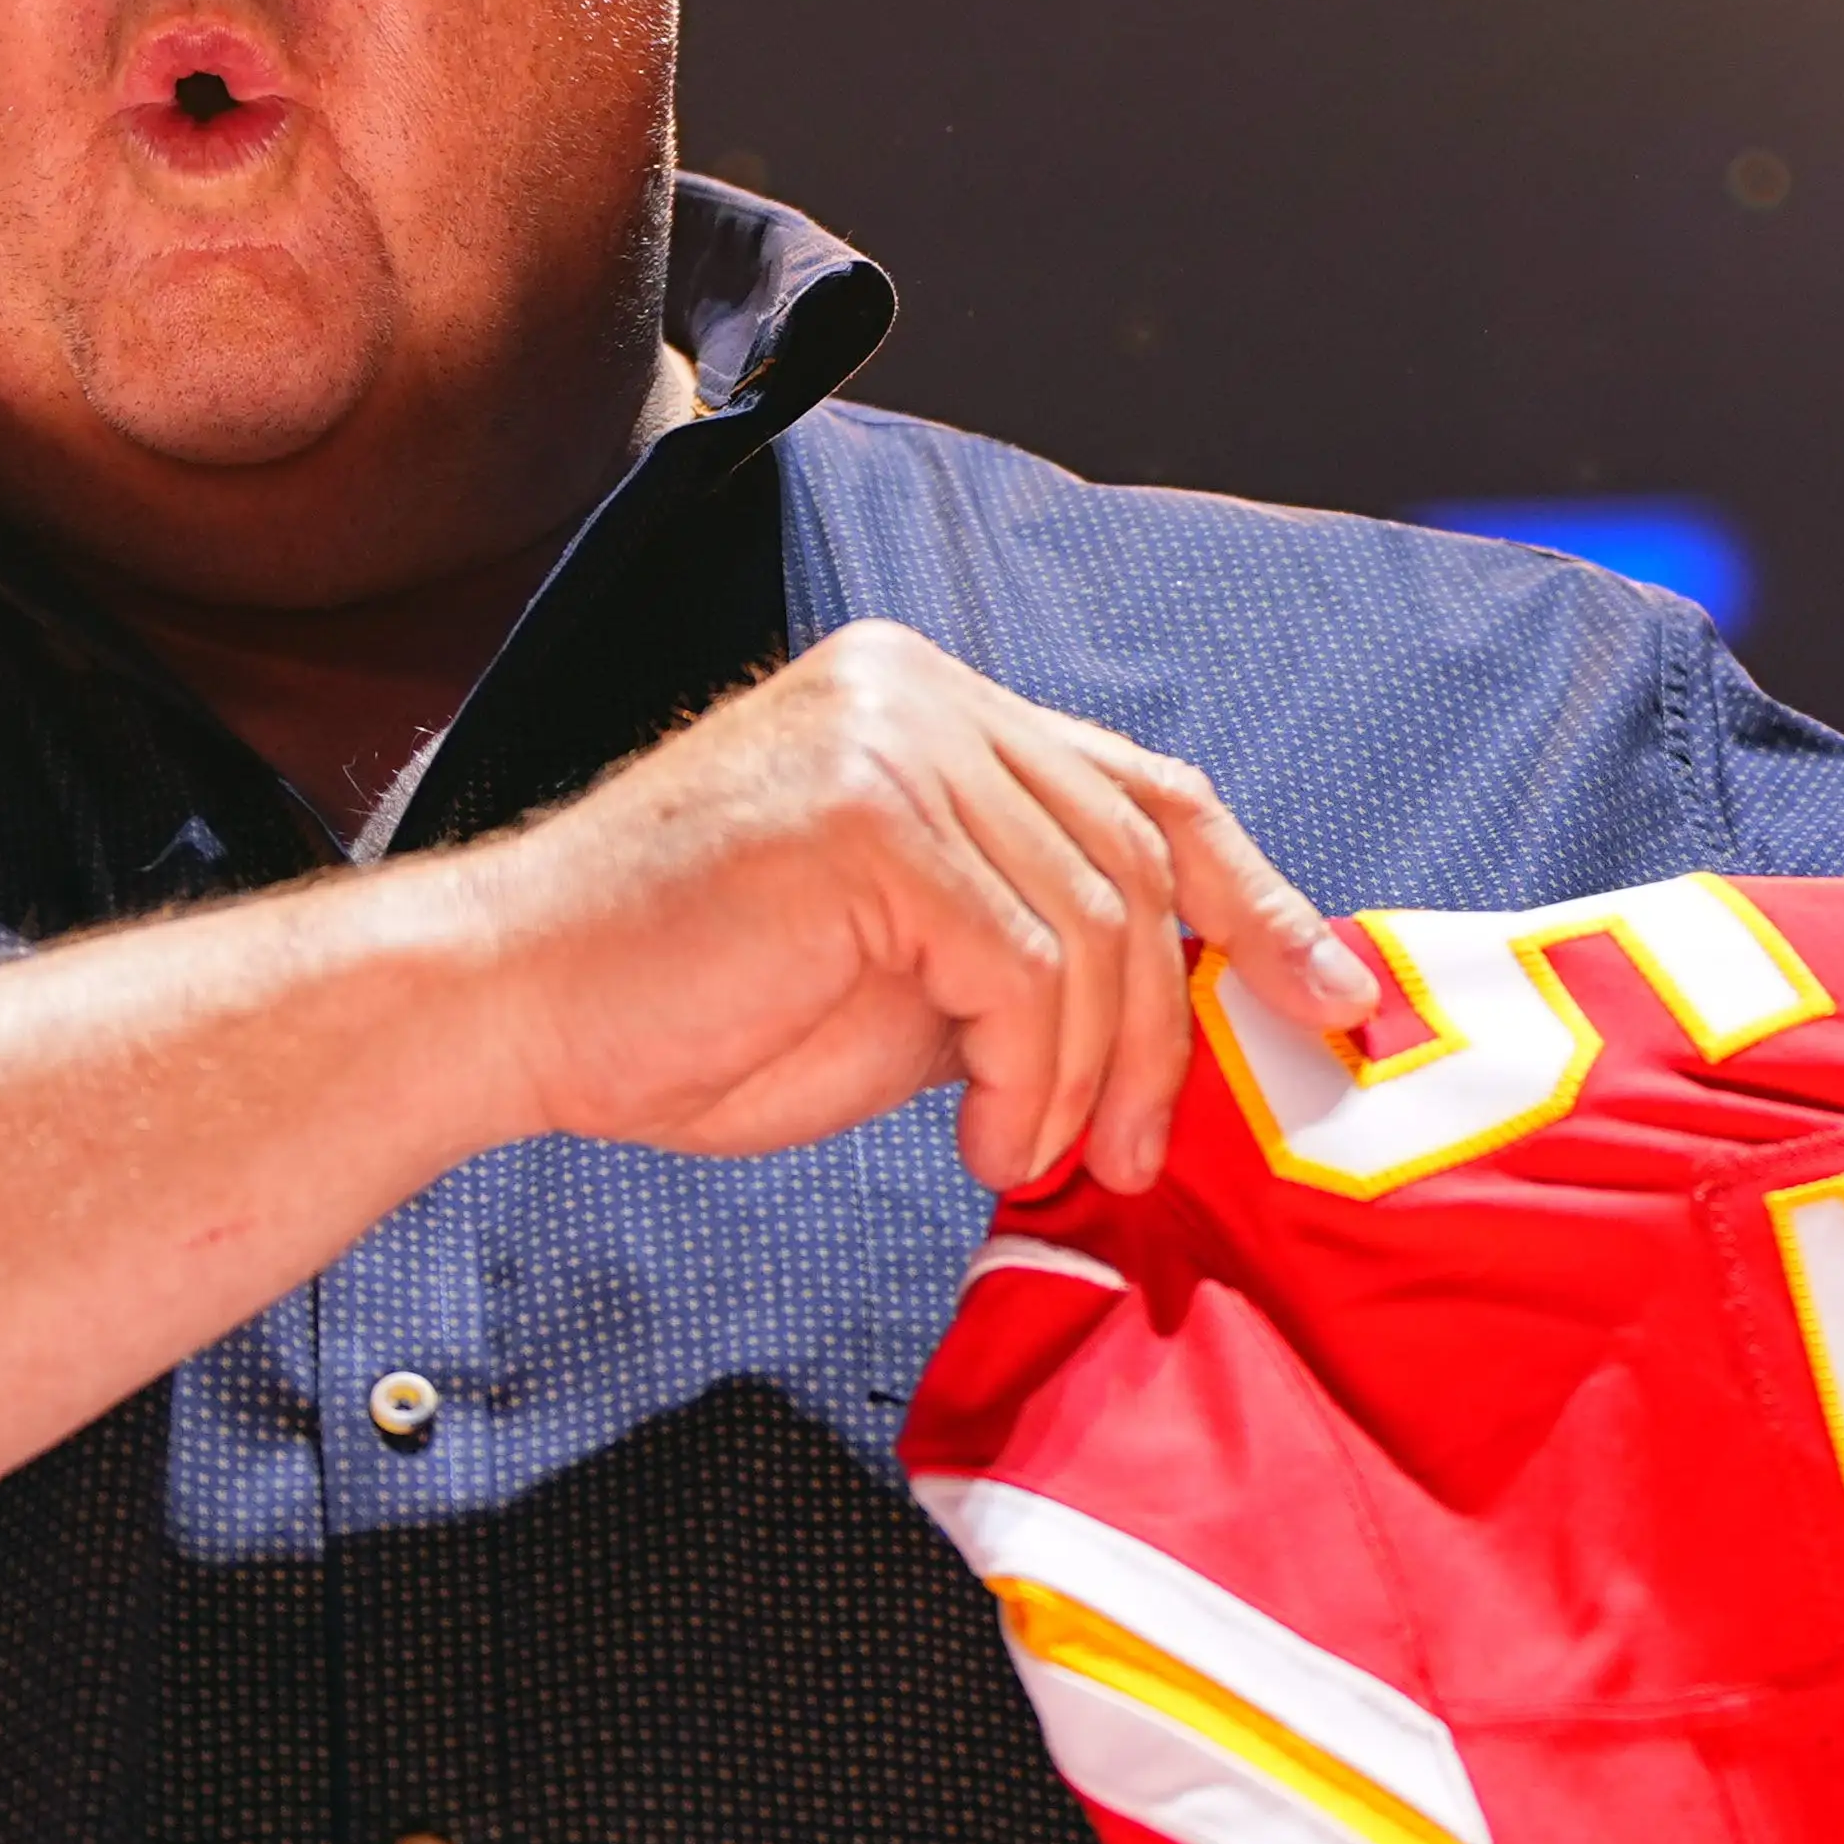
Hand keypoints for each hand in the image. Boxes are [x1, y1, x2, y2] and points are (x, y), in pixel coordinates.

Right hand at [469, 620, 1381, 1189]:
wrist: (509, 1011)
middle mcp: (923, 689)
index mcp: (932, 702)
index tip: (1333, 999)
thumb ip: (1027, 951)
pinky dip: (1027, 1075)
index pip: (1143, 788)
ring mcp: (895, 736)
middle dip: (1168, 1028)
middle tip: (1133, 1155)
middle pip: (1136, 860)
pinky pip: (1023, 969)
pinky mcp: (868, 815)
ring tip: (1030, 1155)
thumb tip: (1181, 1010)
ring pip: (1093, 926)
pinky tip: (978, 1134)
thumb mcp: (906, 970)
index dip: (1253, 898)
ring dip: (1085, 1074)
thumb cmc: (691, 1008)